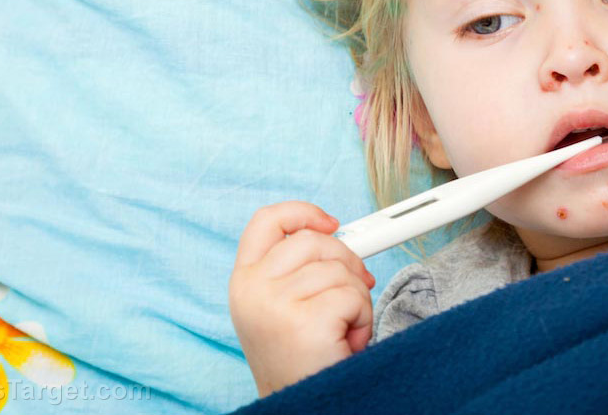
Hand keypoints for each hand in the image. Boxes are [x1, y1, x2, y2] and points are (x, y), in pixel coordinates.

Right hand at [229, 201, 376, 397]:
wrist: (303, 408)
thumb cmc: (302, 359)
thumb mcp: (285, 305)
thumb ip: (299, 267)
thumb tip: (339, 234)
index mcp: (244, 280)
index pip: (266, 220)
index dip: (302, 213)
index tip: (331, 223)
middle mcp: (251, 288)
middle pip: (314, 241)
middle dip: (346, 263)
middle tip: (351, 294)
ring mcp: (274, 304)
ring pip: (340, 269)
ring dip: (356, 299)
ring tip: (341, 330)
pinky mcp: (304, 322)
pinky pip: (354, 296)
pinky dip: (363, 319)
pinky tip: (346, 342)